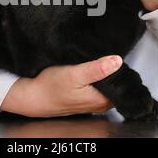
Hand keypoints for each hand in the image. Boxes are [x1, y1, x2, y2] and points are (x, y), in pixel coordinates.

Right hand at [1, 56, 122, 117]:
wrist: (34, 97)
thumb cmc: (51, 87)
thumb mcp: (74, 74)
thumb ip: (96, 69)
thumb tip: (117, 61)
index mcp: (102, 99)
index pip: (123, 82)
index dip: (120, 67)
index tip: (113, 54)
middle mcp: (101, 104)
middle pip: (117, 83)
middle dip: (113, 69)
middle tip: (103, 55)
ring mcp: (94, 103)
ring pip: (108, 84)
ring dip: (104, 73)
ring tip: (97, 61)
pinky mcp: (87, 99)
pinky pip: (99, 87)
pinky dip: (97, 78)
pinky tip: (90, 70)